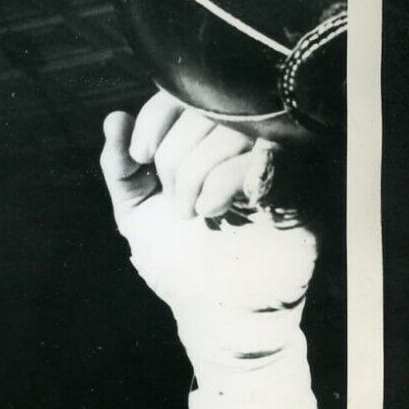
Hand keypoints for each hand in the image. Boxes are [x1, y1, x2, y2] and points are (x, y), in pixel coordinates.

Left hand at [99, 94, 318, 408]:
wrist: (214, 313)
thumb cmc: (176, 261)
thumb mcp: (135, 213)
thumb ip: (120, 166)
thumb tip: (114, 118)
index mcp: (199, 142)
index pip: (179, 95)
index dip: (157, 118)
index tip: (142, 156)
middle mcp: (236, 145)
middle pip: (205, 110)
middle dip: (176, 158)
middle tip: (176, 204)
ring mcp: (267, 162)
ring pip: (233, 130)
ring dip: (199, 174)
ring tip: (197, 214)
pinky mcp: (294, 187)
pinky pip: (264, 158)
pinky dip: (228, 182)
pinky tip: (219, 211)